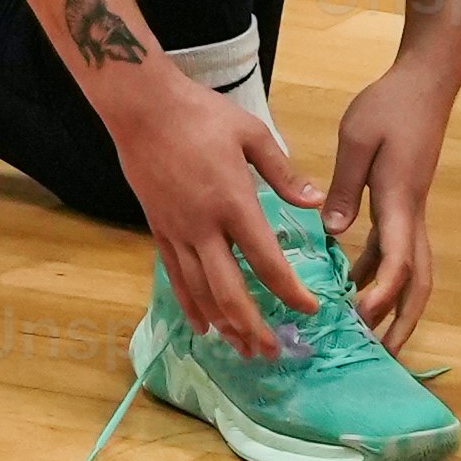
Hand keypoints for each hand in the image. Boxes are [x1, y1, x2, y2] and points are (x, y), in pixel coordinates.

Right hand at [112, 70, 312, 358]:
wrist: (143, 109)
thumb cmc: (201, 114)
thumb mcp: (251, 134)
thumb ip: (284, 173)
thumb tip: (316, 202)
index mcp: (234, 202)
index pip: (267, 261)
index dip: (290, 291)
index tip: (310, 308)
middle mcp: (204, 226)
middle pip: (230, 291)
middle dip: (253, 326)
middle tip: (273, 351)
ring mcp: (177, 232)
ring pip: (200, 292)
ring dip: (224, 325)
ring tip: (243, 350)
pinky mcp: (159, 230)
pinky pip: (175, 278)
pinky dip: (190, 306)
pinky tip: (203, 326)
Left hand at [322, 59, 446, 352]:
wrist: (425, 82)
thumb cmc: (390, 104)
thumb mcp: (356, 137)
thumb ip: (343, 185)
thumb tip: (331, 234)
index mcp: (399, 199)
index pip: (399, 258)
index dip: (383, 293)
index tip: (360, 317)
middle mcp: (412, 212)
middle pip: (420, 280)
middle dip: (404, 321)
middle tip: (383, 354)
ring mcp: (413, 209)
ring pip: (414, 270)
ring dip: (395, 304)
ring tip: (369, 333)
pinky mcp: (407, 202)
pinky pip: (399, 249)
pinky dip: (382, 274)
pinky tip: (357, 283)